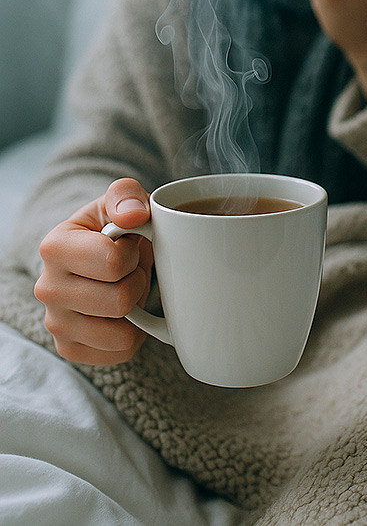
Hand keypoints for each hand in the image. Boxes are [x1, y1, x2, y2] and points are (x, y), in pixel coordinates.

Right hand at [34, 178, 153, 365]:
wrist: (105, 256)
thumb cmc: (117, 227)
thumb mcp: (121, 201)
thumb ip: (127, 195)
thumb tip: (133, 215)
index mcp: (54, 247)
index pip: (113, 262)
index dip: (134, 253)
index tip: (128, 244)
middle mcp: (47, 288)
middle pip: (120, 300)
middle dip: (137, 281)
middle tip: (131, 269)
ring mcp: (55, 323)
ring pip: (122, 333)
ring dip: (137, 309)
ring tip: (126, 287)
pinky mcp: (70, 349)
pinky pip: (121, 352)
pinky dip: (134, 334)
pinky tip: (123, 312)